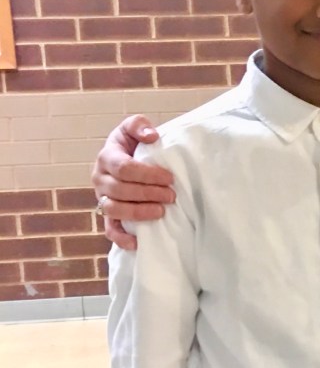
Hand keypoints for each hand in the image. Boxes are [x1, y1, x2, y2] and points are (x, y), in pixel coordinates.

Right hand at [92, 115, 174, 249]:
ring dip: (138, 212)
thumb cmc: (133, 144)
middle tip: (171, 195)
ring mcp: (102, 198)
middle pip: (120, 190)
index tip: (169, 178)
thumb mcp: (134, 127)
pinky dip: (122, 238)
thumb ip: (139, 125)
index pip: (124, 168)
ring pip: (114, 209)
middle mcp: (100, 179)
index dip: (148, 175)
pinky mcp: (107, 216)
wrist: (125, 159)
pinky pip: (110, 230)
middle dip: (148, 193)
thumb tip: (151, 136)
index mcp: (106, 157)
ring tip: (161, 212)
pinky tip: (138, 242)